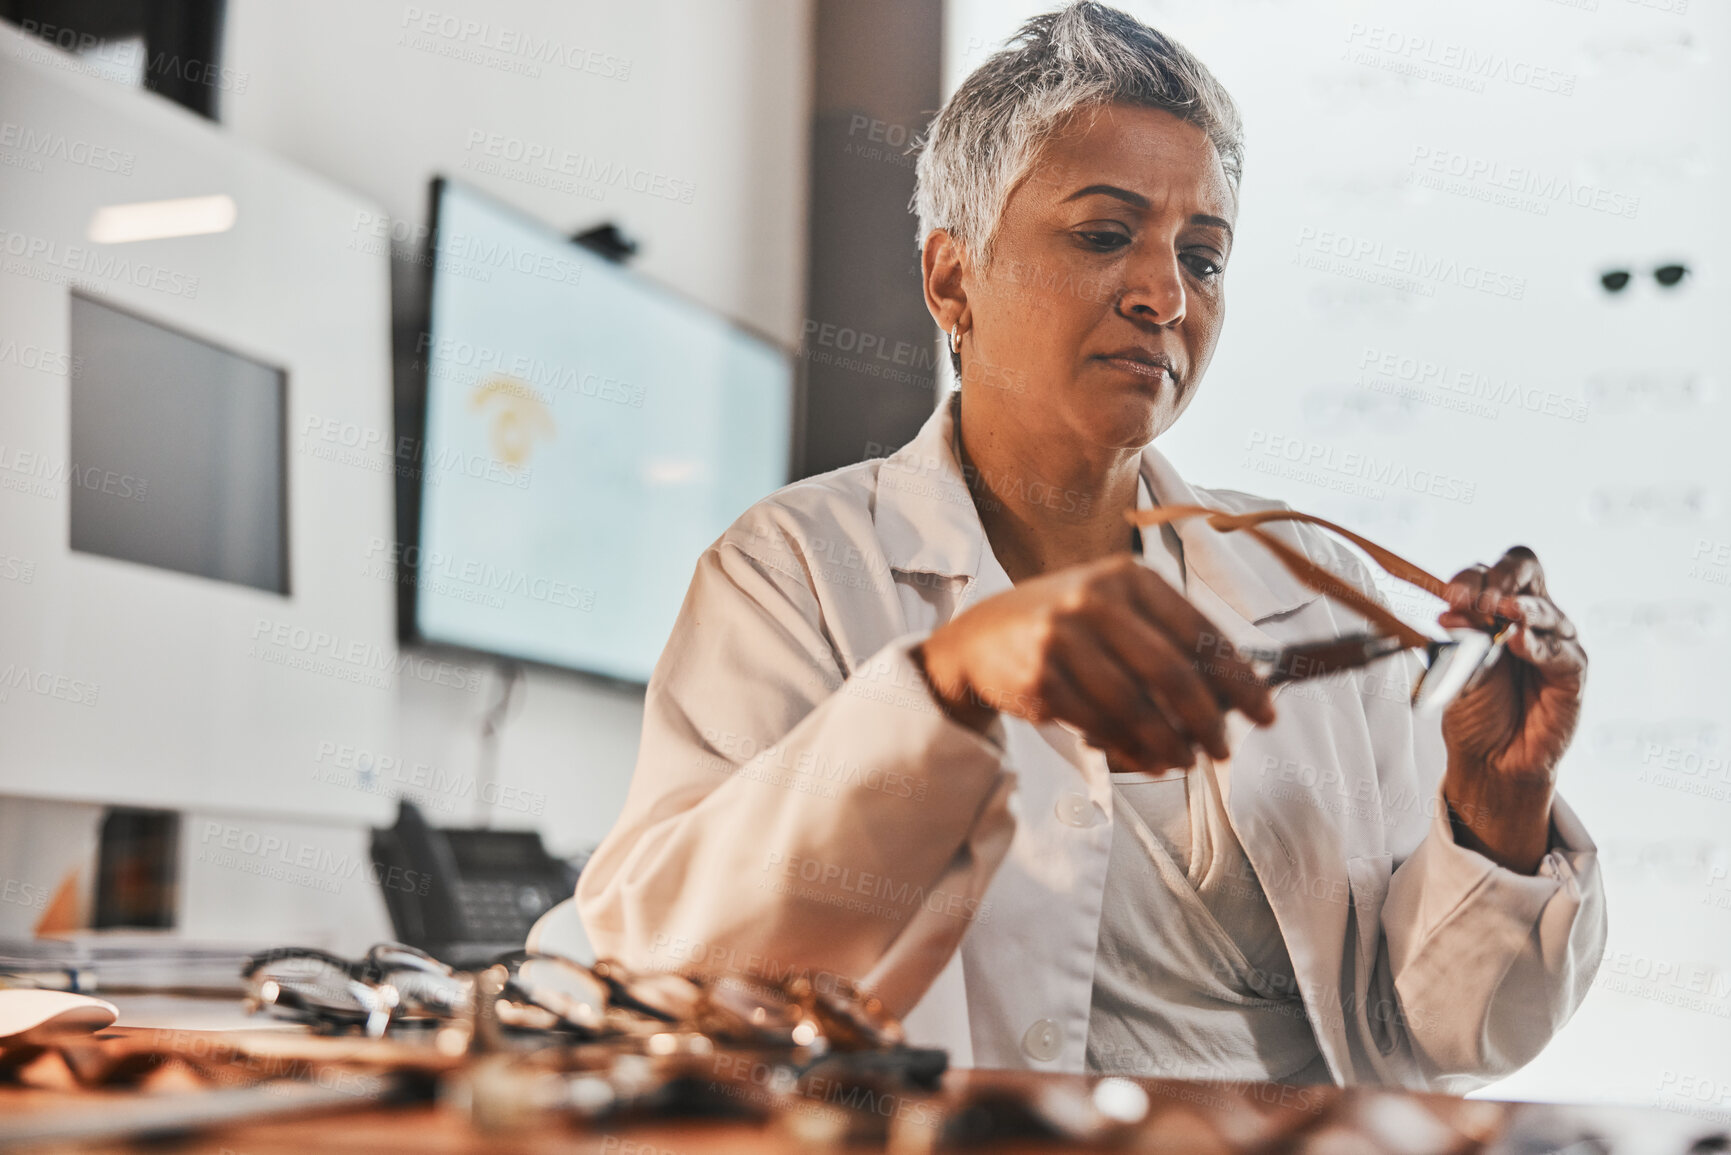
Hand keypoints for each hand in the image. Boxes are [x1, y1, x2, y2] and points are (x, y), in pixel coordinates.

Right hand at [912, 554, 1276, 772]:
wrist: (979, 638)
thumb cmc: (1065, 625)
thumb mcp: (1114, 606)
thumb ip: (1167, 636)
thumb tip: (1233, 692)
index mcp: (1127, 577)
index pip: (1200, 632)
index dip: (1239, 679)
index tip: (1264, 712)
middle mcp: (1094, 601)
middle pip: (1172, 674)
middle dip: (1208, 721)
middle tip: (1225, 750)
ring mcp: (1062, 639)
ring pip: (1136, 708)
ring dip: (1169, 744)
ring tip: (1186, 762)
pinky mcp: (1040, 679)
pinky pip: (1099, 726)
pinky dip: (1130, 750)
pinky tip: (1147, 760)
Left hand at [1437, 545, 1586, 871]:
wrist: (1489, 758)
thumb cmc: (1474, 708)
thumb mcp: (1456, 666)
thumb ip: (1459, 637)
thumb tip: (1453, 611)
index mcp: (1496, 608)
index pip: (1490, 571)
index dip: (1470, 578)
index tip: (1451, 597)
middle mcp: (1528, 617)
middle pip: (1526, 570)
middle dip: (1502, 577)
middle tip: (1480, 598)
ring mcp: (1554, 641)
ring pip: (1544, 609)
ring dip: (1518, 608)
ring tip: (1499, 612)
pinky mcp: (1572, 672)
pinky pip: (1561, 650)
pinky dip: (1537, 644)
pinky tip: (1518, 642)